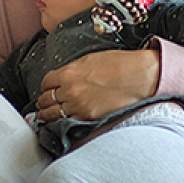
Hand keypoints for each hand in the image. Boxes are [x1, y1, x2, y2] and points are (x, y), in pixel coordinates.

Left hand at [36, 48, 159, 123]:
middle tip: (44, 103)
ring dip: (48, 115)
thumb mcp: (90, 59)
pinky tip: (62, 122)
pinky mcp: (88, 118)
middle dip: (44, 101)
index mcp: (68, 73)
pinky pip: (67, 123)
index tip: (47, 88)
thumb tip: (62, 77)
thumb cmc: (119, 64)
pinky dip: (62, 123)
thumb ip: (72, 70)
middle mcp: (69, 91)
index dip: (45, 86)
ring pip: (52, 115)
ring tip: (46, 115)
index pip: (45, 82)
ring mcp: (78, 106)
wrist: (140, 76)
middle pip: (45, 100)